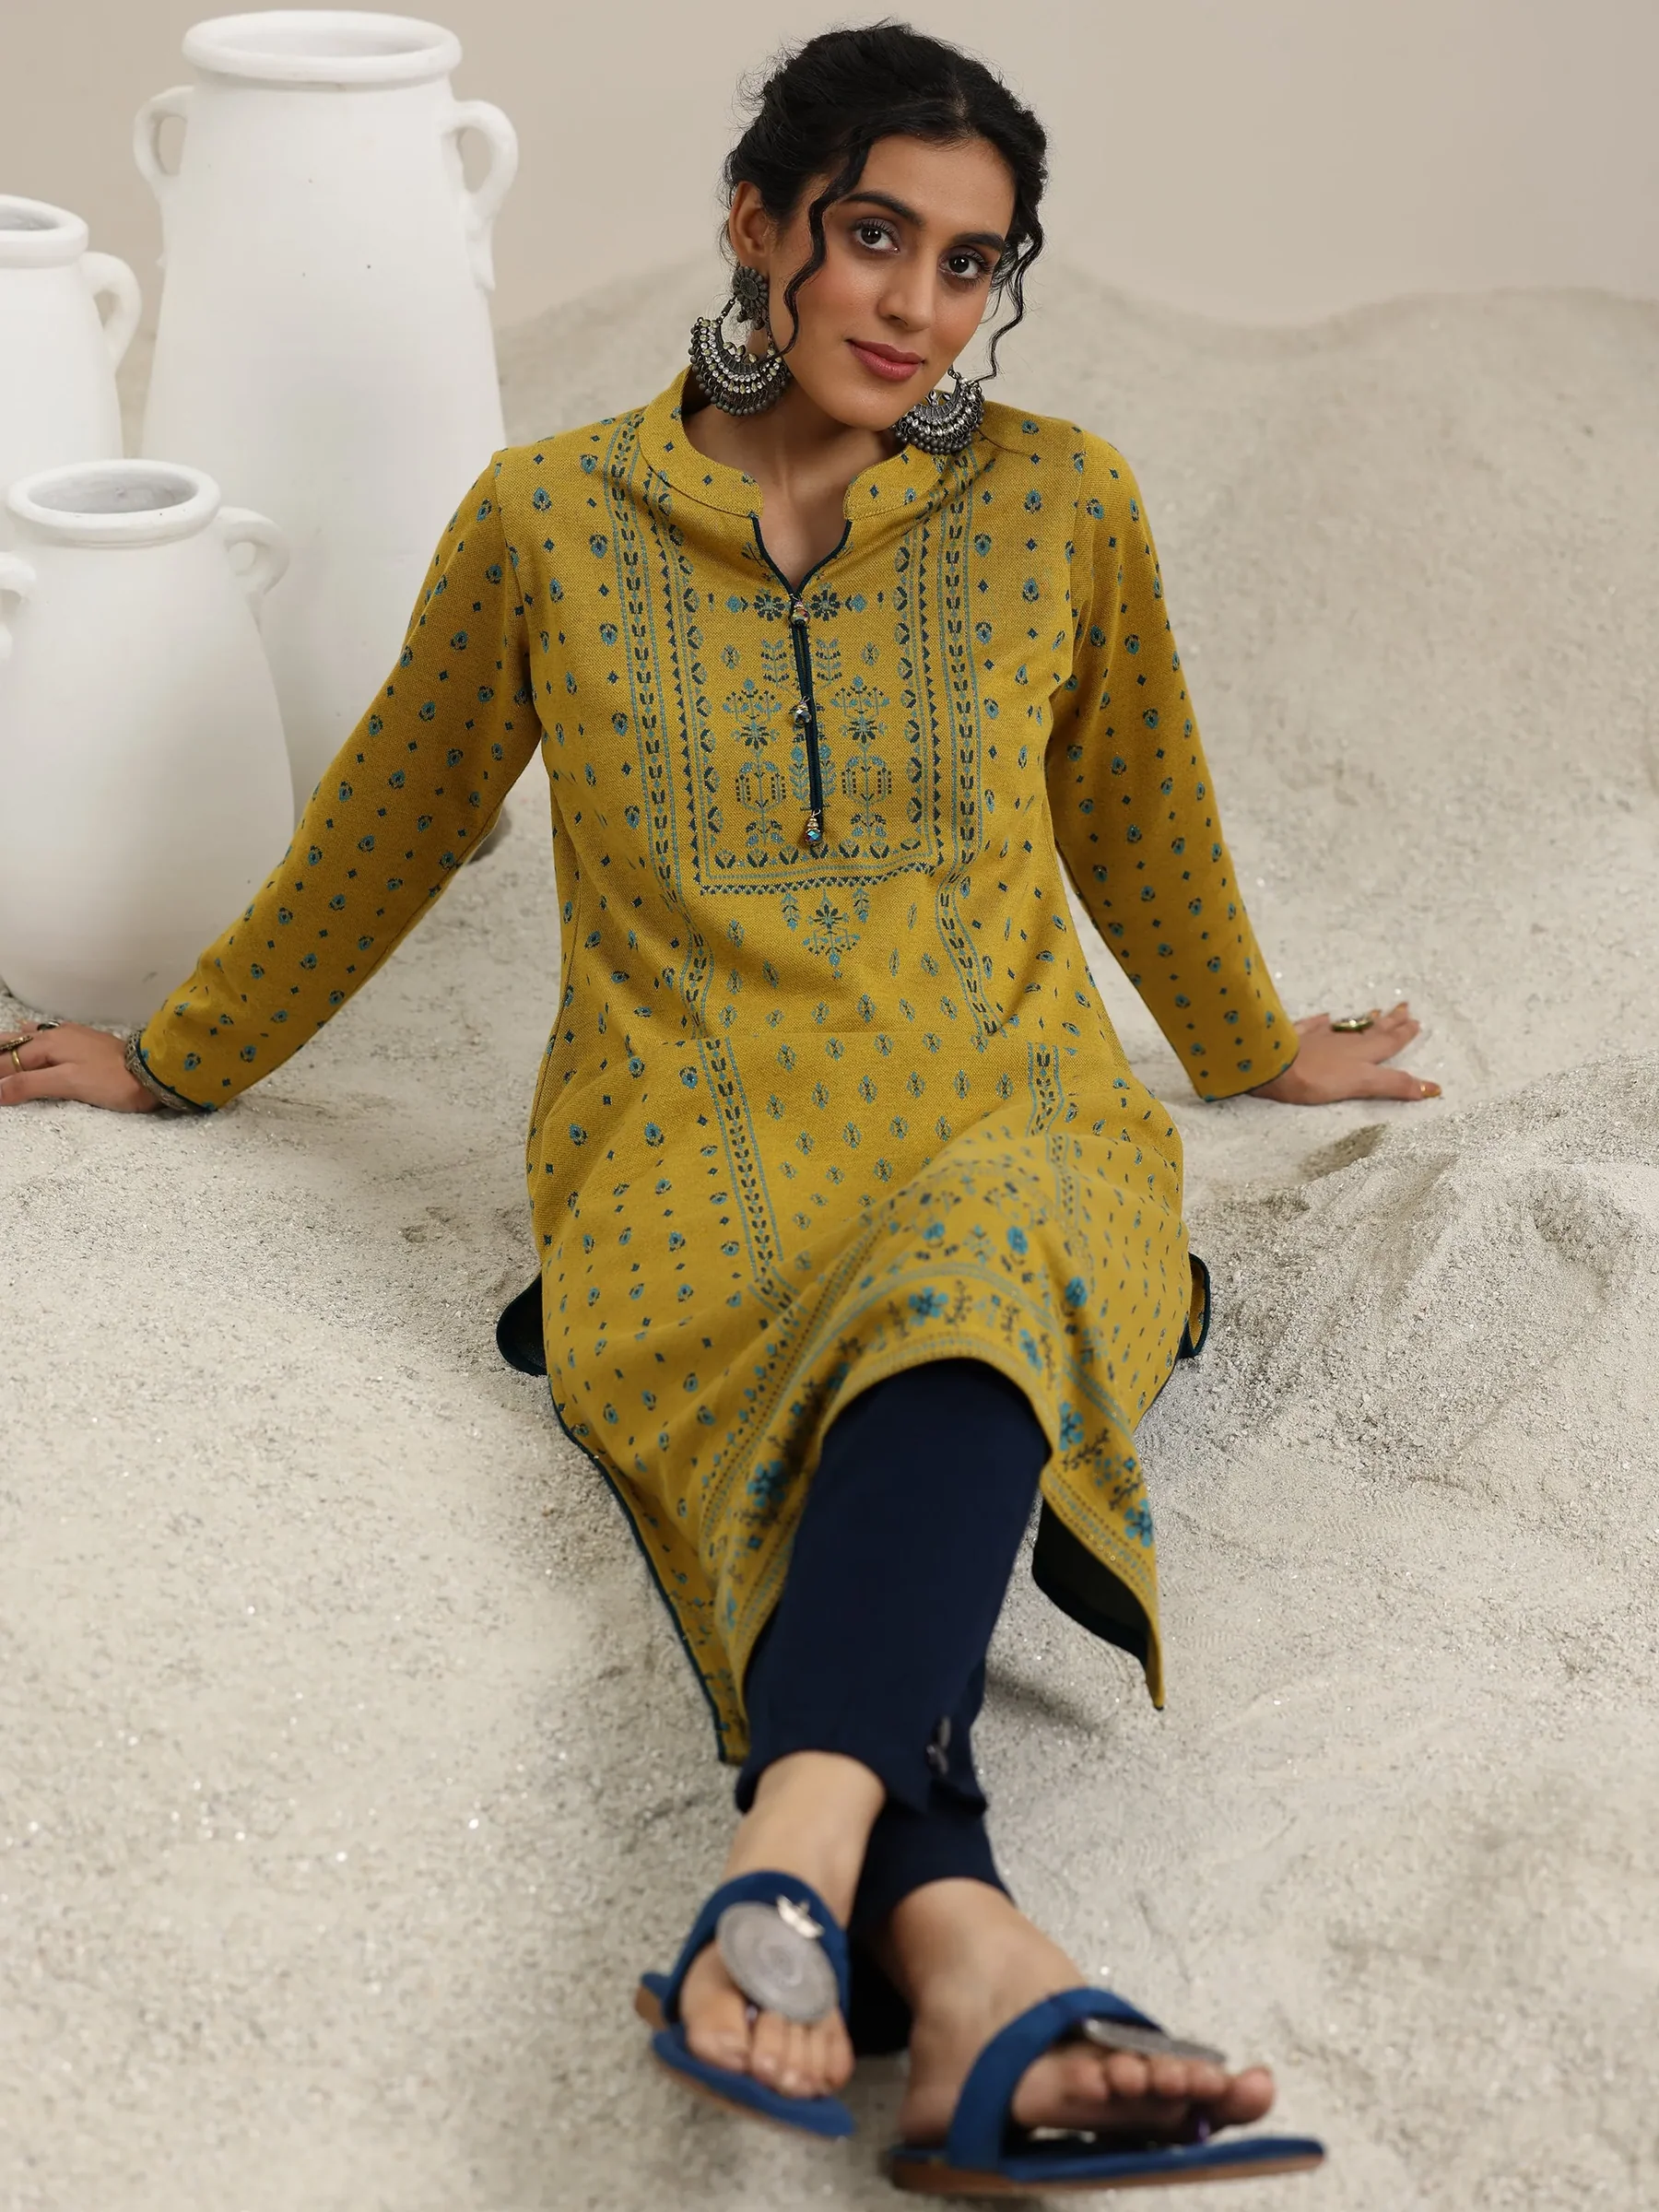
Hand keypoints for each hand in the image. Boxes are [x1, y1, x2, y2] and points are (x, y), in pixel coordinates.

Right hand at [0, 1019, 157, 1111]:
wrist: (152, 1072)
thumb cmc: (112, 1080)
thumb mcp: (68, 1083)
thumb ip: (30, 1085)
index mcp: (47, 1044)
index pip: (7, 1060)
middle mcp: (54, 1035)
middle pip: (14, 1044)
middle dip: (0, 1055)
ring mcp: (70, 1036)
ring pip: (28, 1037)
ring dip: (10, 1045)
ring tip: (1, 1052)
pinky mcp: (83, 1043)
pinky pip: (45, 1036)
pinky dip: (29, 1039)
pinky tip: (28, 1036)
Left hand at [1250, 1002, 1438, 1105]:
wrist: (1274, 1066)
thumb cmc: (1317, 1078)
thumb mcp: (1362, 1084)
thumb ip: (1394, 1085)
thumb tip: (1432, 1088)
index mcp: (1361, 1053)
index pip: (1388, 1042)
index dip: (1404, 1034)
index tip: (1416, 1022)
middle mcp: (1344, 1042)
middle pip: (1372, 1030)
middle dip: (1390, 1021)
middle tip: (1404, 1007)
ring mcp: (1319, 1037)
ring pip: (1347, 1027)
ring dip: (1363, 1020)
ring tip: (1374, 1011)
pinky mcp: (1296, 1037)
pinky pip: (1313, 1026)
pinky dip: (1322, 1022)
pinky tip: (1324, 1017)